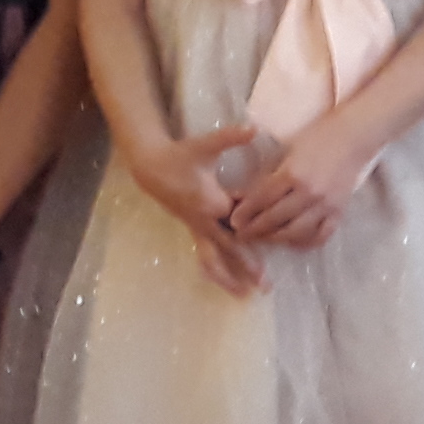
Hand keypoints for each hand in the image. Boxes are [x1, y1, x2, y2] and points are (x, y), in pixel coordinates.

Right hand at [127, 121, 263, 296]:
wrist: (150, 166)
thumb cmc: (180, 155)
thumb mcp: (204, 145)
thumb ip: (229, 138)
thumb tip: (252, 128)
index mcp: (209, 201)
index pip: (237, 219)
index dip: (255, 228)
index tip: (274, 239)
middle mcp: (203, 219)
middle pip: (227, 248)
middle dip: (246, 265)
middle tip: (265, 284)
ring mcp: (197, 227)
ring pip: (213, 258)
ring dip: (229, 276)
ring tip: (245, 295)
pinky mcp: (195, 229)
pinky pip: (206, 255)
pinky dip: (217, 271)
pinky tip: (230, 285)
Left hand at [226, 115, 369, 251]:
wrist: (355, 137)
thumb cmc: (318, 137)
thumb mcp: (288, 152)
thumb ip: (271, 176)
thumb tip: (247, 197)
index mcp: (292, 174)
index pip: (261, 199)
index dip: (245, 213)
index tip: (233, 221)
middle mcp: (308, 193)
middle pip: (275, 218)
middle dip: (254, 229)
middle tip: (242, 234)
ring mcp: (326, 204)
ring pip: (295, 231)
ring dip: (276, 238)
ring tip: (265, 238)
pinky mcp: (339, 211)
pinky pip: (321, 234)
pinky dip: (307, 242)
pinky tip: (295, 242)